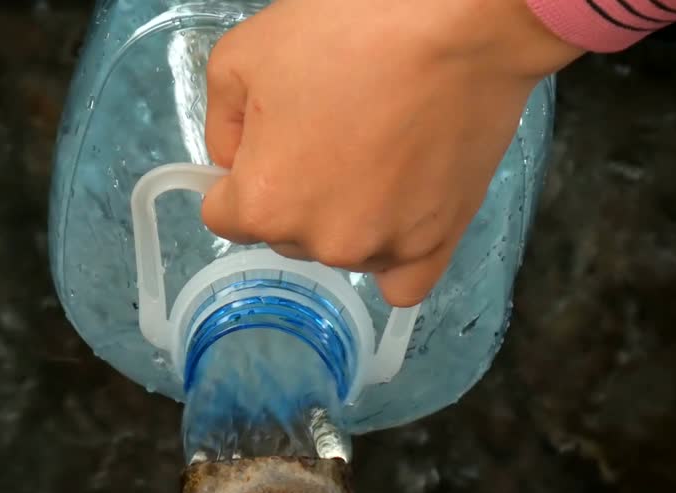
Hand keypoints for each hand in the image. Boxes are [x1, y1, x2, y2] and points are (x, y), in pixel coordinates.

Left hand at [200, 0, 582, 306]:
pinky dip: (392, 255)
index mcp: (264, 202)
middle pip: (285, 234)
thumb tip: (231, 161)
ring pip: (340, 250)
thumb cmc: (349, 29)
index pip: (224, 213)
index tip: (271, 138)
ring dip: (346, 218)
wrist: (456, 23)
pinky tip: (396, 215)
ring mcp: (382, 247)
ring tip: (377, 151)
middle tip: (332, 130)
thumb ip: (220, 126)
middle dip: (295, 193)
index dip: (241, 171)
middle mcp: (321, 240)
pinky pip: (401, 283)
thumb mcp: (240, 58)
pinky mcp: (436, 244)